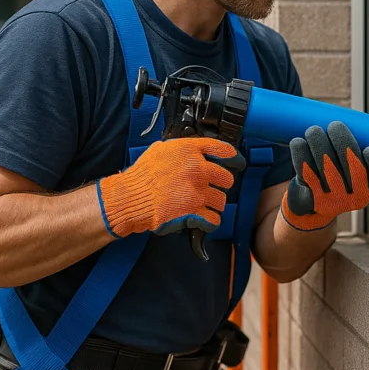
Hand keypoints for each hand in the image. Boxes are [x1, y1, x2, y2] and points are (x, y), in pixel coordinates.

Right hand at [96, 137, 244, 237]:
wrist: (131, 198)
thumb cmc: (142, 175)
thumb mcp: (160, 150)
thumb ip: (181, 149)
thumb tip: (193, 151)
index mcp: (189, 151)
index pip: (222, 149)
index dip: (233, 156)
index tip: (237, 161)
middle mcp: (197, 169)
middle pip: (226, 178)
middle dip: (221, 184)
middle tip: (212, 187)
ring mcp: (197, 192)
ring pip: (222, 200)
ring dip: (214, 203)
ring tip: (203, 204)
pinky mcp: (194, 212)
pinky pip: (214, 218)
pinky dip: (210, 220)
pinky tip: (203, 217)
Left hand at [281, 121, 368, 230]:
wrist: (312, 202)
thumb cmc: (337, 176)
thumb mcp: (356, 167)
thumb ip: (358, 147)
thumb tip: (354, 119)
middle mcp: (355, 198)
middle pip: (353, 168)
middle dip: (343, 141)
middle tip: (335, 125)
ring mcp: (333, 200)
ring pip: (326, 167)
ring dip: (319, 142)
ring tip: (314, 130)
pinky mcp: (311, 198)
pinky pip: (306, 173)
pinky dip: (300, 153)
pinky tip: (298, 142)